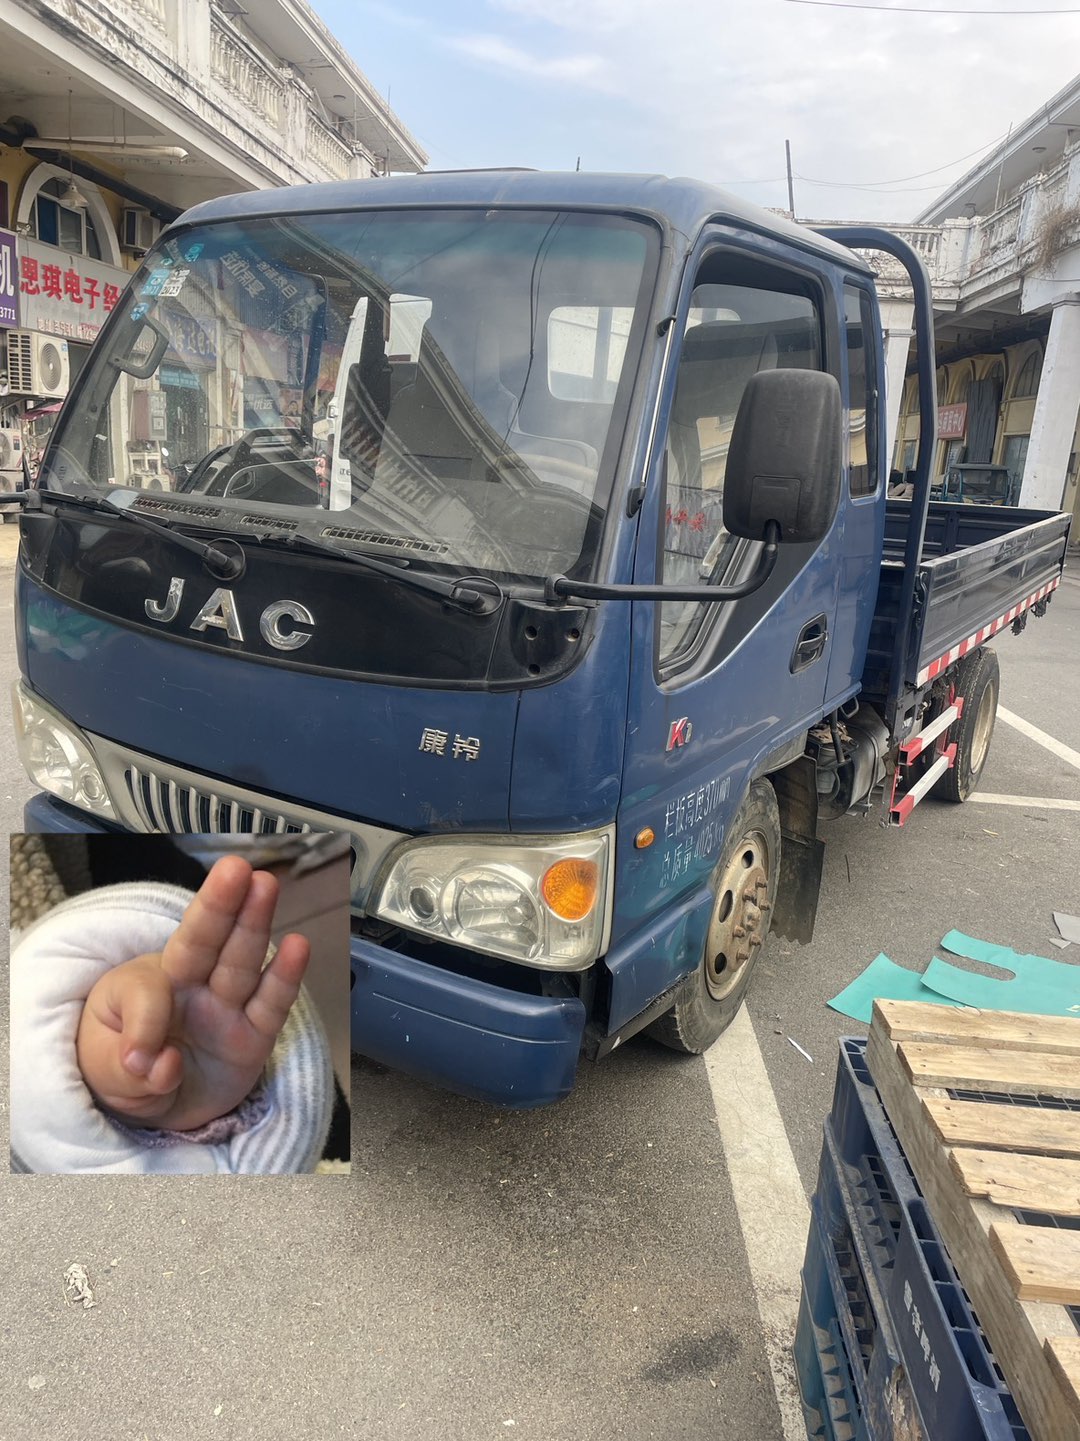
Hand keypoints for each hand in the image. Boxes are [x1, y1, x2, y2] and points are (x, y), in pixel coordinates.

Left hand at [75, 857, 310, 1131]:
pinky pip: (272, 1006)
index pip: (147, 989)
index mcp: (149, 982)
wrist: (157, 1108)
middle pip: (205, 941)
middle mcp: (192, 985)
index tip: (137, 1061)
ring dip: (253, 923)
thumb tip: (164, 1065)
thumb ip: (123, 1062)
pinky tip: (299, 948)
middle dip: (218, 904)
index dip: (145, 1020)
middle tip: (235, 868)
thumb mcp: (101, 1065)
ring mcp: (226, 1008)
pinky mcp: (255, 1037)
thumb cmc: (125, 1064)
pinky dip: (285, 978)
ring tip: (265, 885)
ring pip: (240, 962)